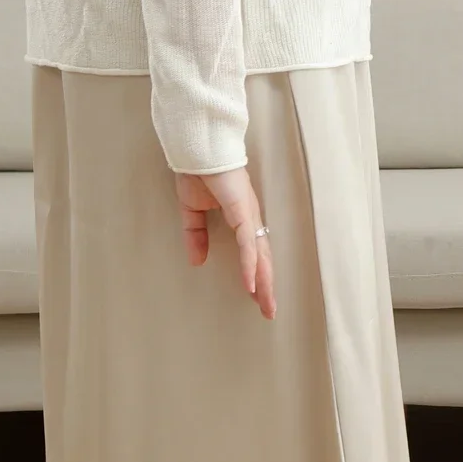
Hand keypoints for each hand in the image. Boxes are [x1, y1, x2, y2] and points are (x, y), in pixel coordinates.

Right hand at [173, 165, 276, 318]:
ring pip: (260, 255)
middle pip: (262, 258)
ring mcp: (248, 215)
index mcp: (241, 217)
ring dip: (263, 282)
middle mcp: (250, 218)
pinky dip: (250, 265)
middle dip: (266, 286)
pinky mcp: (243, 211)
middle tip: (269, 311)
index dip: (256, 274)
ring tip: (266, 306)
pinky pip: (248, 244)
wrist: (198, 150)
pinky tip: (252, 284)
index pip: (253, 251)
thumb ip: (196, 234)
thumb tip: (197, 260)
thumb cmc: (198, 173)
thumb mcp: (193, 211)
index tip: (257, 296)